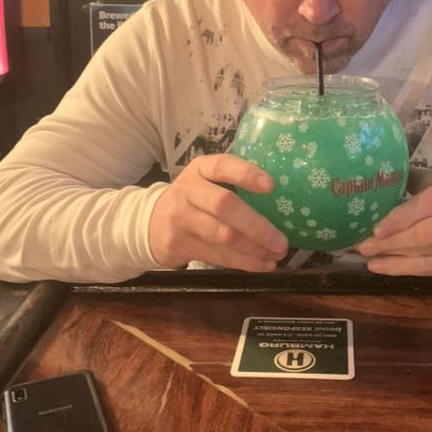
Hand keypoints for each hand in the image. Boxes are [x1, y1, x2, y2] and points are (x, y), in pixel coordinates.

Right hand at [148, 154, 287, 271]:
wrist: (149, 222)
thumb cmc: (193, 199)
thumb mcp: (205, 181)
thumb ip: (233, 184)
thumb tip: (282, 201)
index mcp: (200, 169)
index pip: (222, 166)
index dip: (246, 174)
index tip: (271, 186)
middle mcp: (188, 190)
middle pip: (223, 205)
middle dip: (256, 225)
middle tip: (281, 241)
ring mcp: (181, 218)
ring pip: (221, 235)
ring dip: (253, 249)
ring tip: (276, 255)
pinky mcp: (179, 244)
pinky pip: (216, 256)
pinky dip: (243, 263)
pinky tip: (262, 265)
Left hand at [356, 173, 431, 278]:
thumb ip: (418, 182)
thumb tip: (380, 179)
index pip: (431, 203)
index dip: (402, 216)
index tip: (377, 226)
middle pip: (428, 232)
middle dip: (393, 240)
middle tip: (364, 244)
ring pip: (426, 253)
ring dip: (392, 256)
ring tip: (367, 256)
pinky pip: (429, 269)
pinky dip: (401, 268)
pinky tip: (380, 267)